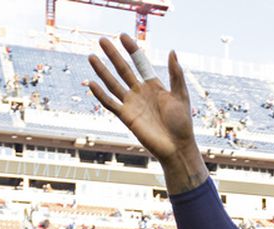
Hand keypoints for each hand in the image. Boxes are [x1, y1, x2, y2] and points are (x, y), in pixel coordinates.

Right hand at [86, 34, 207, 192]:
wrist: (177, 147)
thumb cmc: (182, 123)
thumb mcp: (181, 95)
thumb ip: (176, 74)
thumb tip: (172, 51)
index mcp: (154, 85)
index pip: (139, 62)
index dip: (131, 49)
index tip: (122, 36)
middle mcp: (140, 92)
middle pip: (123, 69)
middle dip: (112, 55)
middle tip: (102, 40)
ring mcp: (132, 104)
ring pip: (113, 84)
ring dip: (102, 71)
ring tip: (91, 56)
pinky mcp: (126, 117)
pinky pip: (110, 103)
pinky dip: (100, 94)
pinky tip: (91, 83)